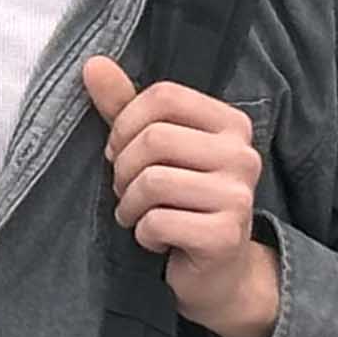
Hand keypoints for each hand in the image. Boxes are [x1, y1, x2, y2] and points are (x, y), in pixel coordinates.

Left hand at [80, 57, 279, 336]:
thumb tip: (93, 63)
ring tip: (138, 215)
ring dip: (130, 204)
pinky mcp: (226, 236)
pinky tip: (156, 239)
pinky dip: (143, 233)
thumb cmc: (180, 201)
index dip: (125, 123)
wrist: (216, 273)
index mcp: (231, 124)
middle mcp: (243, 155)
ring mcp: (239, 196)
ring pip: (152, 181)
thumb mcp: (153, 148)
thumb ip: (124, 106)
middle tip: (126, 190)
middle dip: (123, 169)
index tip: (118, 149)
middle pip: (154, 139)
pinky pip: (158, 221)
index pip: (163, 96)